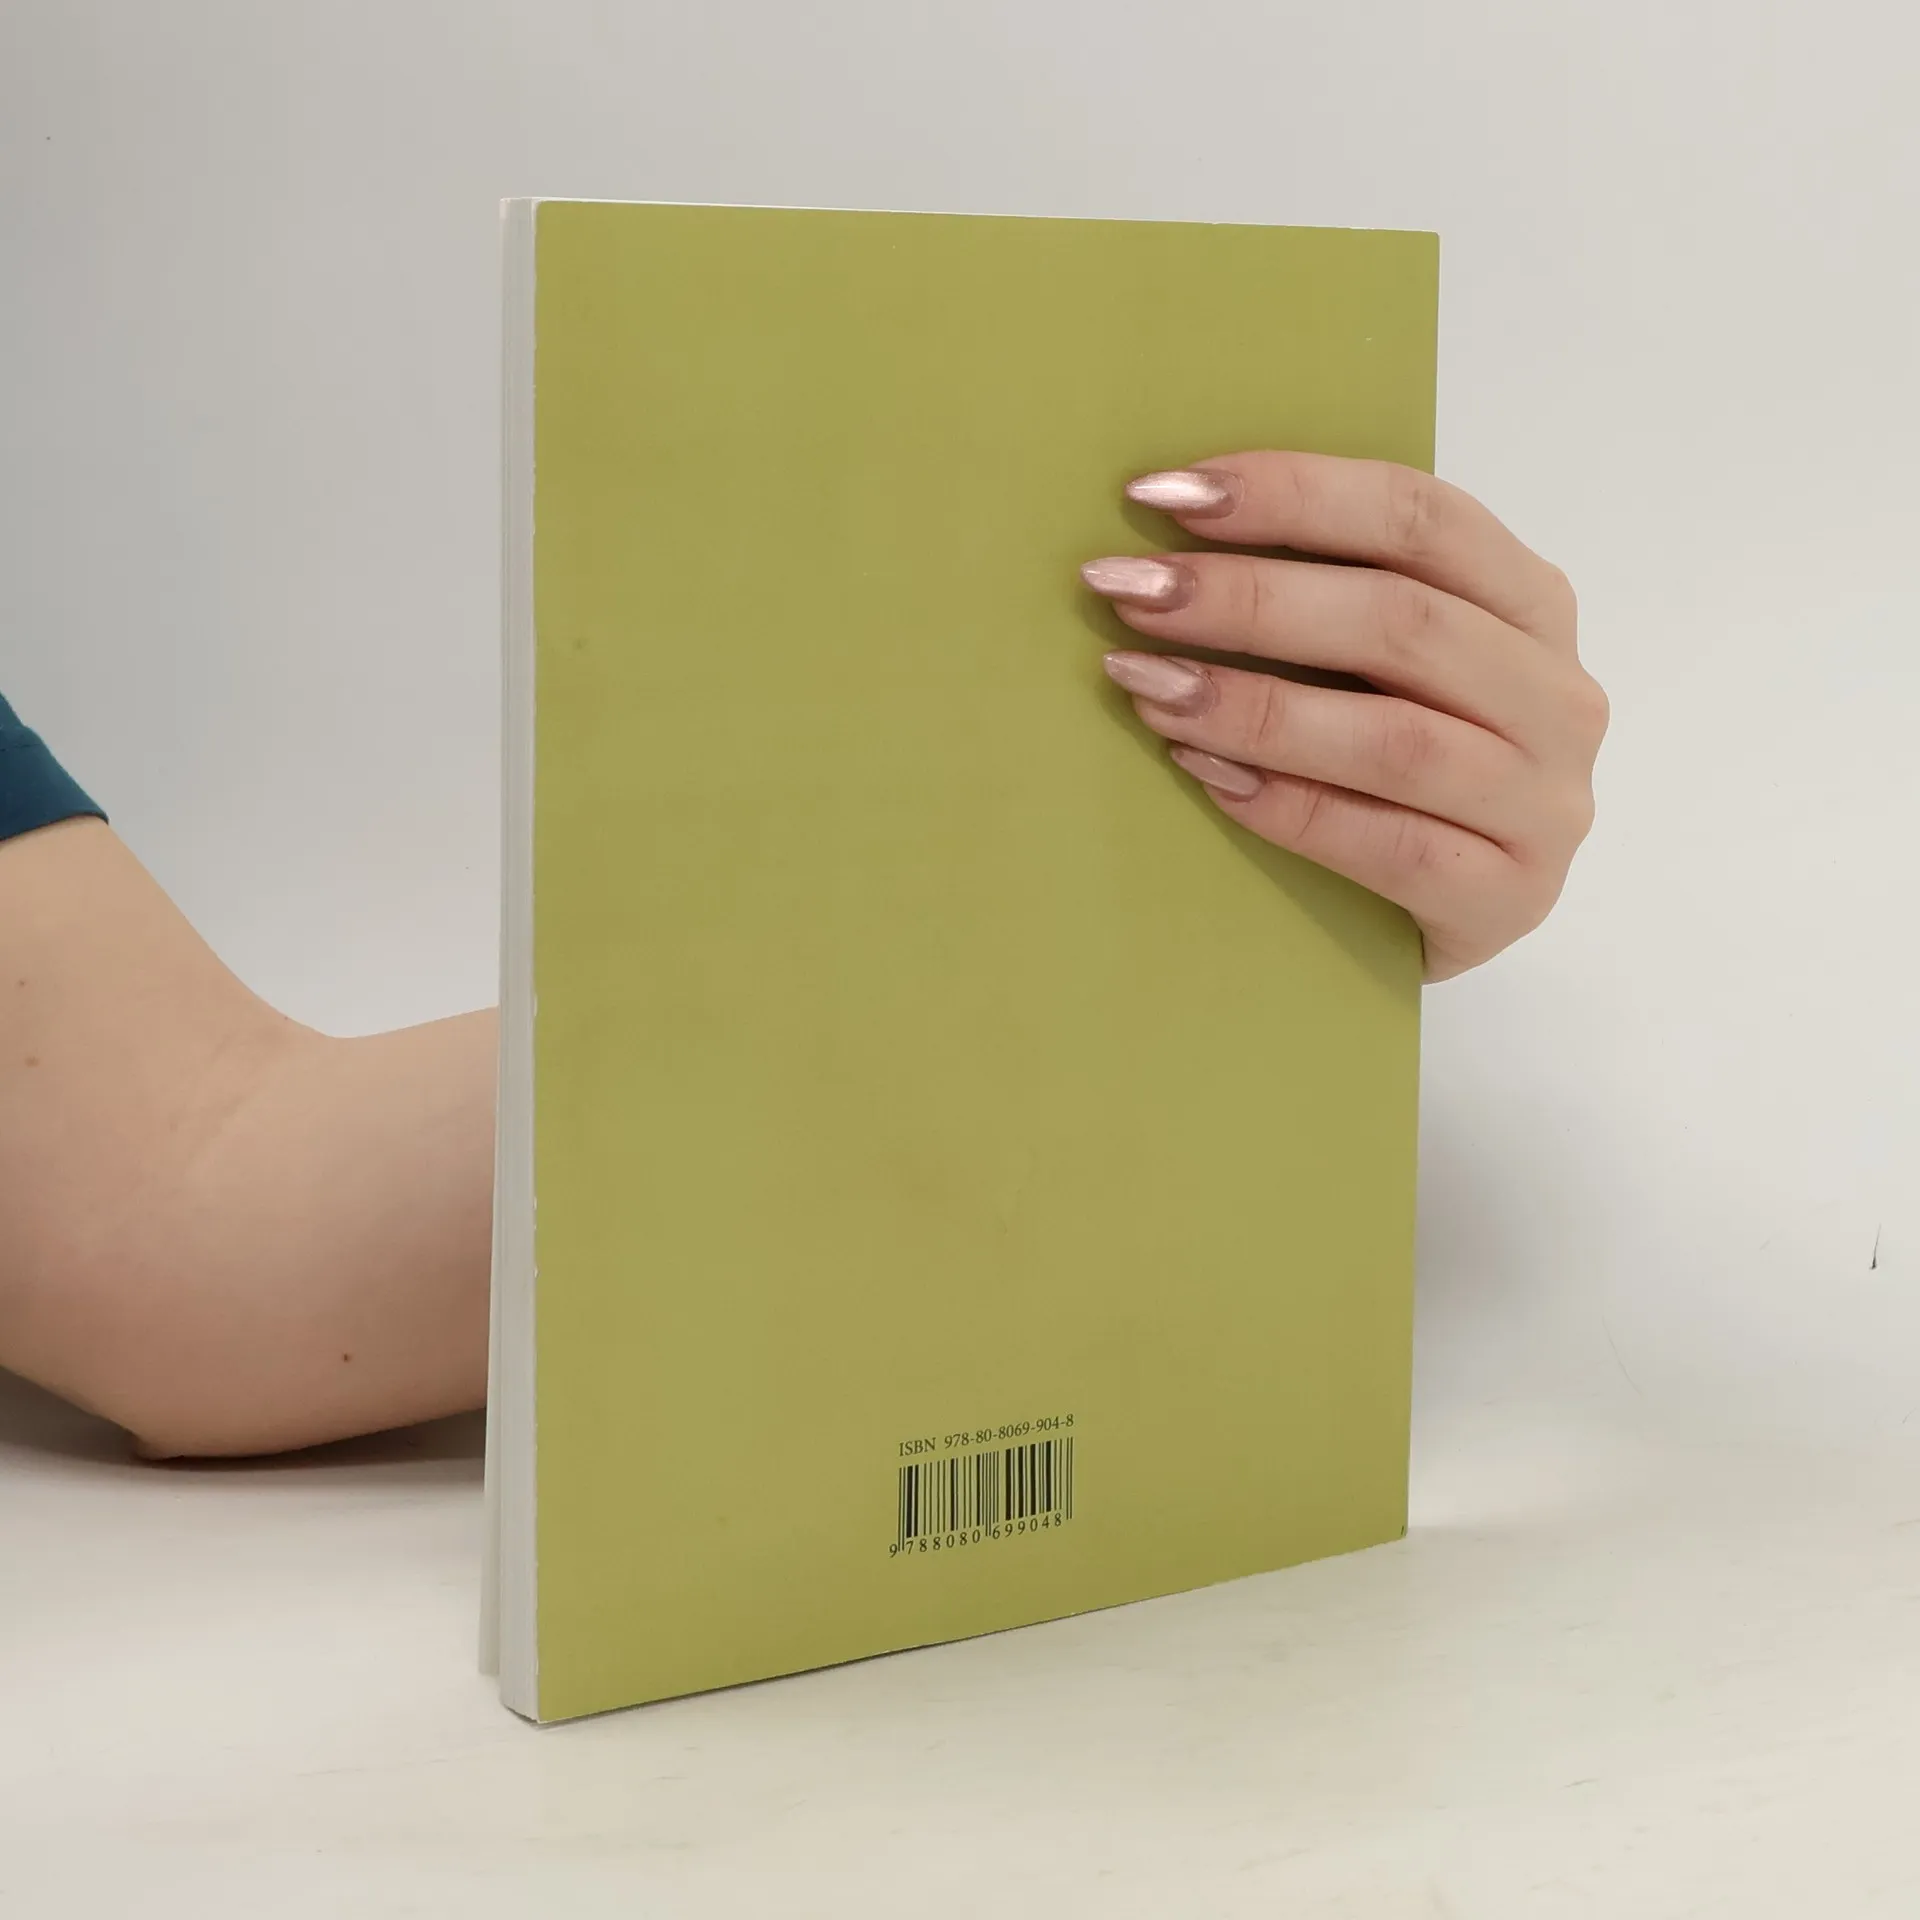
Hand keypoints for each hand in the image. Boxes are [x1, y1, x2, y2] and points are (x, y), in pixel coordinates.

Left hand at [1081, 452, 1606, 981]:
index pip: (1419, 517)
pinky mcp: (1510, 899)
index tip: (1164, 495)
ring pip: (1396, 740)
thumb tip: (1173, 544)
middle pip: (1402, 621)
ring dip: (1256, 708)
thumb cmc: (1397, 775)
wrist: (1447, 921)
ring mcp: (1543, 803)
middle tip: (1133, 592)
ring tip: (1148, 688)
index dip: (1292, 493)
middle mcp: (1555, 695)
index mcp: (1530, 604)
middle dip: (1250, 599)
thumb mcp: (1387, 668)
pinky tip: (1206, 779)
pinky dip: (1290, 808)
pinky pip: (1391, 847)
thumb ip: (1327, 599)